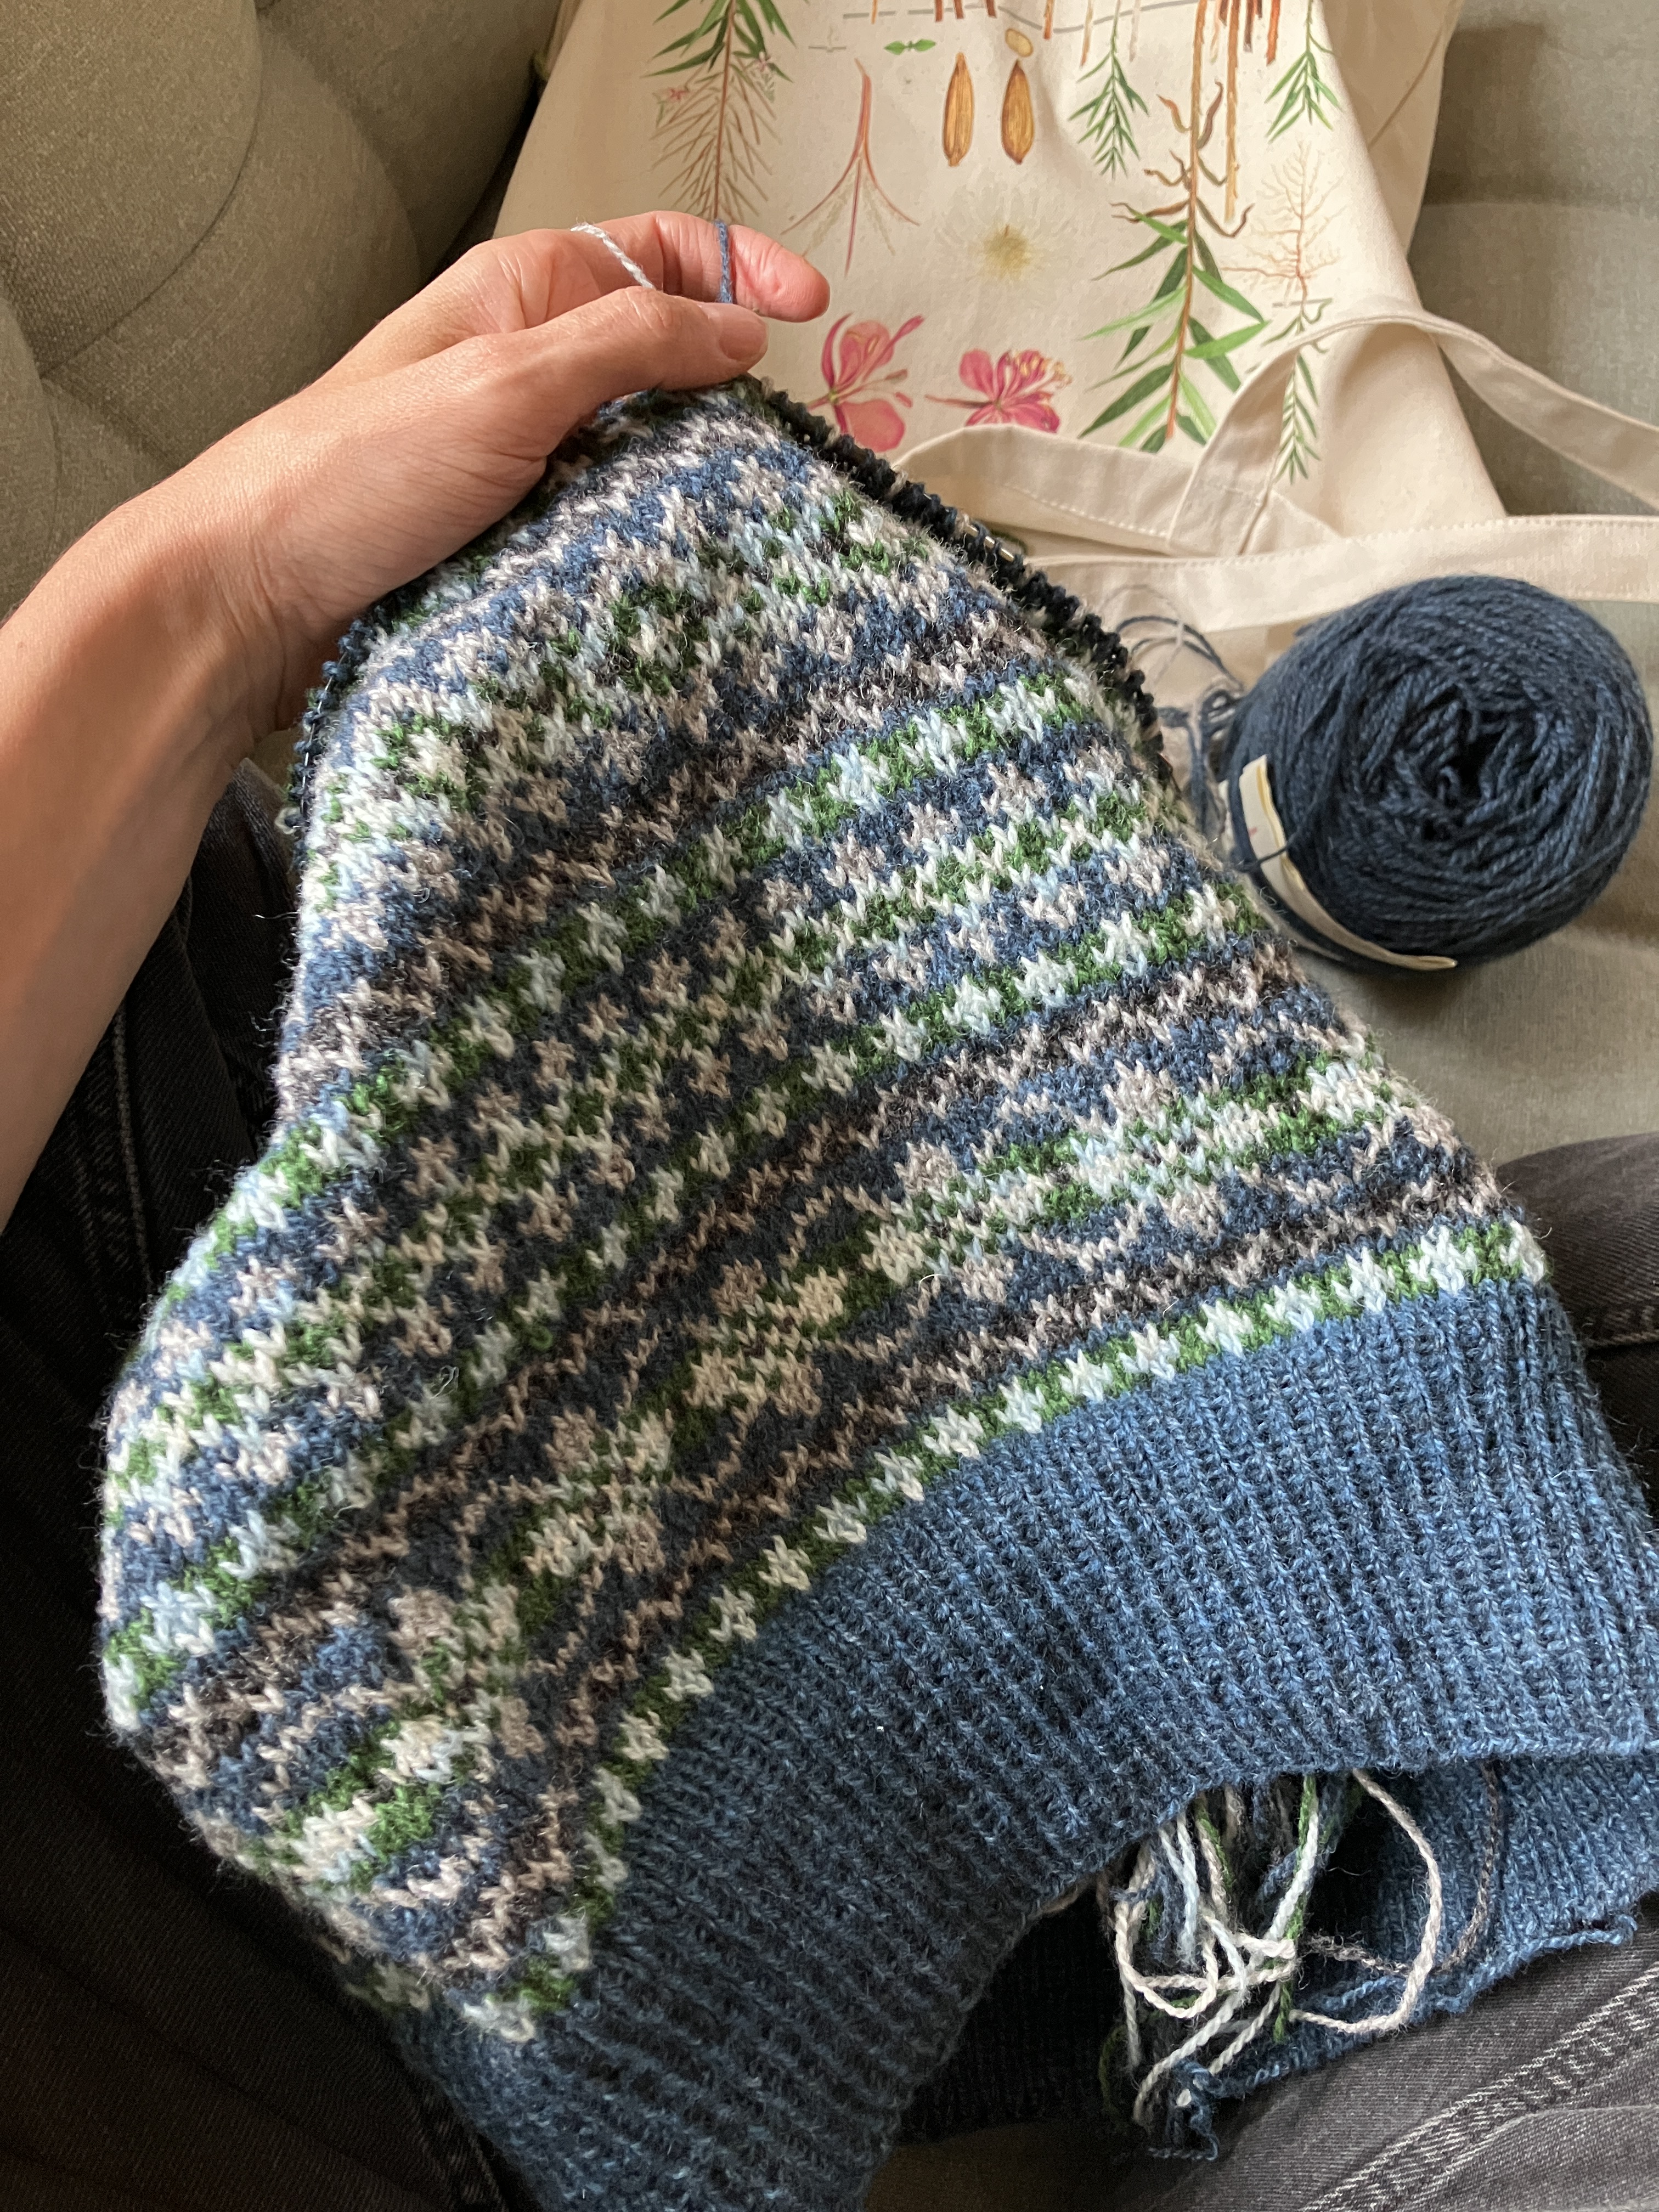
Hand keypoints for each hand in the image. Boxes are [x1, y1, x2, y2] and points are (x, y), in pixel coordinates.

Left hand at [0, 215, 826, 1229]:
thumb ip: (631, 345)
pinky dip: (650, 545)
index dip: (741, 268)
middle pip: (663, 357)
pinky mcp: (509, 543)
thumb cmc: (352, 475)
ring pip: (641, 453)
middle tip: (797, 442)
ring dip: (698, 481)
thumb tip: (740, 331)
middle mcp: (523, 370)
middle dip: (735, 391)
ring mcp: (517, 461)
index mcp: (520, 297)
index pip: (658, 252)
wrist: (251, 600)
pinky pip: (605, 530)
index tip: (811, 313)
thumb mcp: (508, 381)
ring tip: (752, 519)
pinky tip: (680, 576)